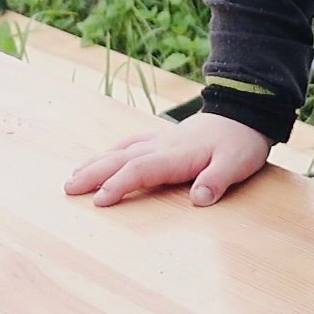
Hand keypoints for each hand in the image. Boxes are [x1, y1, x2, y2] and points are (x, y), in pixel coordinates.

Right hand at [63, 116, 274, 206]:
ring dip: (96, 163)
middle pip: (121, 159)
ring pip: (121, 151)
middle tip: (68, 188)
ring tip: (73, 175)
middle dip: (93, 174)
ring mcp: (161, 140)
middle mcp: (162, 146)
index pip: (140, 170)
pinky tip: (102, 157)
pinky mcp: (164, 138)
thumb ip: (217, 180)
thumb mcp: (237, 163)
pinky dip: (112, 151)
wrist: (245, 113)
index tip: (99, 200)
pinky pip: (131, 143)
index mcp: (177, 155)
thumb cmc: (241, 142)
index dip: (119, 185)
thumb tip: (199, 198)